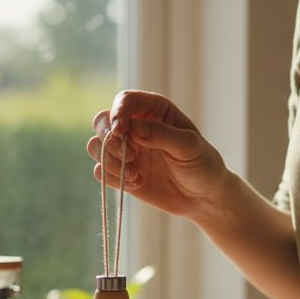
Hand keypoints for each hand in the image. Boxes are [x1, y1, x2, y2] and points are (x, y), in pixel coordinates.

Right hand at [88, 90, 227, 219]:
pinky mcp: (121, 172)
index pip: (125, 100)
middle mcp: (135, 127)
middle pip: (102, 121)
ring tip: (135, 174)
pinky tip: (137, 184)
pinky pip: (100, 171)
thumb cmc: (202, 164)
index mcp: (154, 111)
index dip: (118, 112)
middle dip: (109, 139)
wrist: (203, 197)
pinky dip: (113, 178)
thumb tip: (133, 128)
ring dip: (110, 161)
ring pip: (96, 145)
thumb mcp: (189, 147)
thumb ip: (162, 135)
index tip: (120, 130)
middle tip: (129, 157)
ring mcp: (126, 149)